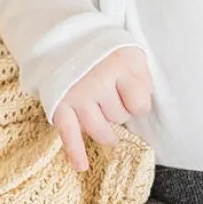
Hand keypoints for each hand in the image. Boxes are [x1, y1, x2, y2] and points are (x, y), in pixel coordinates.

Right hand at [52, 47, 153, 172]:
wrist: (66, 36)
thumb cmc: (106, 51)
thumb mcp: (133, 55)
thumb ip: (142, 79)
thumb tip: (141, 110)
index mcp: (120, 65)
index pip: (140, 105)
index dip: (137, 102)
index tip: (129, 90)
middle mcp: (98, 80)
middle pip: (119, 117)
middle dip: (117, 110)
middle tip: (108, 92)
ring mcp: (78, 94)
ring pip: (100, 131)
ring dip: (105, 131)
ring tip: (105, 123)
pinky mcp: (60, 104)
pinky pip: (68, 134)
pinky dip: (75, 153)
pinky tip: (81, 167)